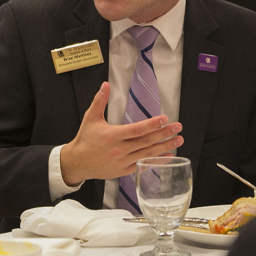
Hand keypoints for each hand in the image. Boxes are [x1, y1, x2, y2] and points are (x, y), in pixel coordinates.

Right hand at [59, 82, 182, 185]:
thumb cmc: (85, 139)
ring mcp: (122, 162)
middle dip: (164, 134)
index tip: (165, 119)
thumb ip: (99, 101)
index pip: (136, 130)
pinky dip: (156, 161)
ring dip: (165, 147)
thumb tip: (105, 85)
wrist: (77, 162)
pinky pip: (143, 164)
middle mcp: (119, 150)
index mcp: (112, 135)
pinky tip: (168, 156)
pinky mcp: (124, 170)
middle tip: (178, 127)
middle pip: (146, 142)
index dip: (152, 125)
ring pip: (147, 154)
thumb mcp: (90, 118)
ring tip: (178, 140)